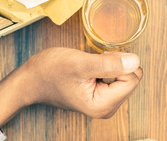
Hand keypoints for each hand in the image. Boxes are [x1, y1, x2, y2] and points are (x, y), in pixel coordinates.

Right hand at [0, 48, 142, 124]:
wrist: (31, 79)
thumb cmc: (50, 72)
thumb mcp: (80, 63)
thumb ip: (109, 64)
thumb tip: (135, 61)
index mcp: (103, 105)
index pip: (132, 78)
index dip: (120, 63)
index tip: (100, 59)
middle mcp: (106, 108)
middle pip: (131, 78)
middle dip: (116, 64)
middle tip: (93, 62)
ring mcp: (103, 102)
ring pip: (124, 76)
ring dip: (110, 65)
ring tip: (89, 65)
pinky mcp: (100, 95)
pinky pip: (115, 76)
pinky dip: (106, 67)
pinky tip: (90, 67)